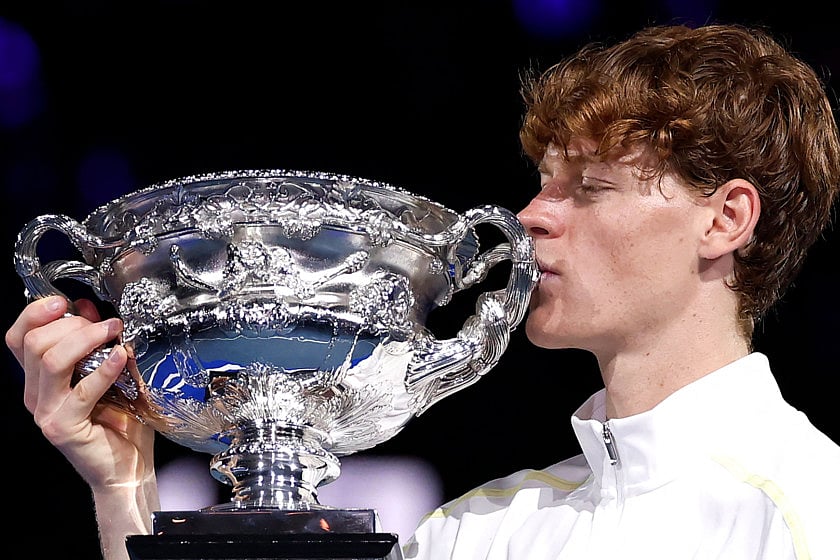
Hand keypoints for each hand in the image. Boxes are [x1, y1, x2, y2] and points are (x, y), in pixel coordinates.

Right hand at [5, 296, 155, 490]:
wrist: (128, 468)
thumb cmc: (122, 422)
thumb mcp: (111, 372)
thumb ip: (95, 343)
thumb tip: (88, 308)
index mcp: (40, 379)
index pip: (18, 338)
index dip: (34, 314)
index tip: (63, 301)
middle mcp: (35, 395)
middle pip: (34, 343)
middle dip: (72, 325)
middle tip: (106, 325)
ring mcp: (46, 412)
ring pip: (51, 361)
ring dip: (85, 339)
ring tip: (114, 332)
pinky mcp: (64, 427)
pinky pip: (81, 390)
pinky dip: (104, 368)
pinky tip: (123, 357)